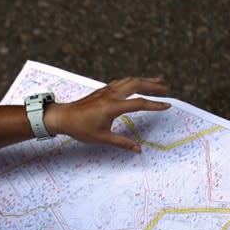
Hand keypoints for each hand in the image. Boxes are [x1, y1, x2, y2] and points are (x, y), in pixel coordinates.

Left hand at [44, 77, 169, 152]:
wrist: (62, 117)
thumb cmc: (80, 128)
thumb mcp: (102, 138)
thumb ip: (122, 143)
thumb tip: (138, 150)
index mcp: (113, 106)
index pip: (139, 103)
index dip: (155, 105)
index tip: (167, 105)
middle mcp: (111, 95)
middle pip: (136, 84)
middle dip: (152, 86)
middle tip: (166, 89)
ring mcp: (106, 90)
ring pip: (129, 80)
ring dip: (144, 80)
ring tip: (157, 81)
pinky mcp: (102, 90)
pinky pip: (121, 82)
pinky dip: (132, 81)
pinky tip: (136, 83)